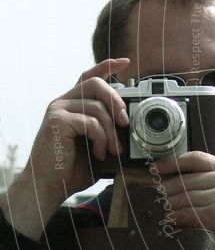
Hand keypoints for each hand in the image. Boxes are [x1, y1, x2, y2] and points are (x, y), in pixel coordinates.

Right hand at [1, 58, 130, 238]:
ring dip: (111, 130)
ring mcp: (58, 110)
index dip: (107, 66)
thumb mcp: (96, 144)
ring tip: (113, 149)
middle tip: (126, 124)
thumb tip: (131, 123)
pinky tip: (99, 153)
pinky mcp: (57, 122)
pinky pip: (90, 122)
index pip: (89, 76)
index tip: (125, 63)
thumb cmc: (72, 168)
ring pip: (96, 106)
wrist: (49, 186)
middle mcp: (63, 103)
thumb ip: (107, 128)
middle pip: (96, 84)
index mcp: (72, 105)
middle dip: (117, 101)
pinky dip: (101, 139)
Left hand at [154, 152, 214, 249]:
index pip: (197, 157)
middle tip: (157, 200)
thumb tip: (174, 185)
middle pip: (186, 179)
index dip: (173, 162)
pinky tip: (171, 222)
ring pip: (184, 196)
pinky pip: (188, 212)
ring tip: (163, 213)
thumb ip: (210, 187)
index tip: (157, 168)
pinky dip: (176, 218)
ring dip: (170, 207)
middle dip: (167, 191)